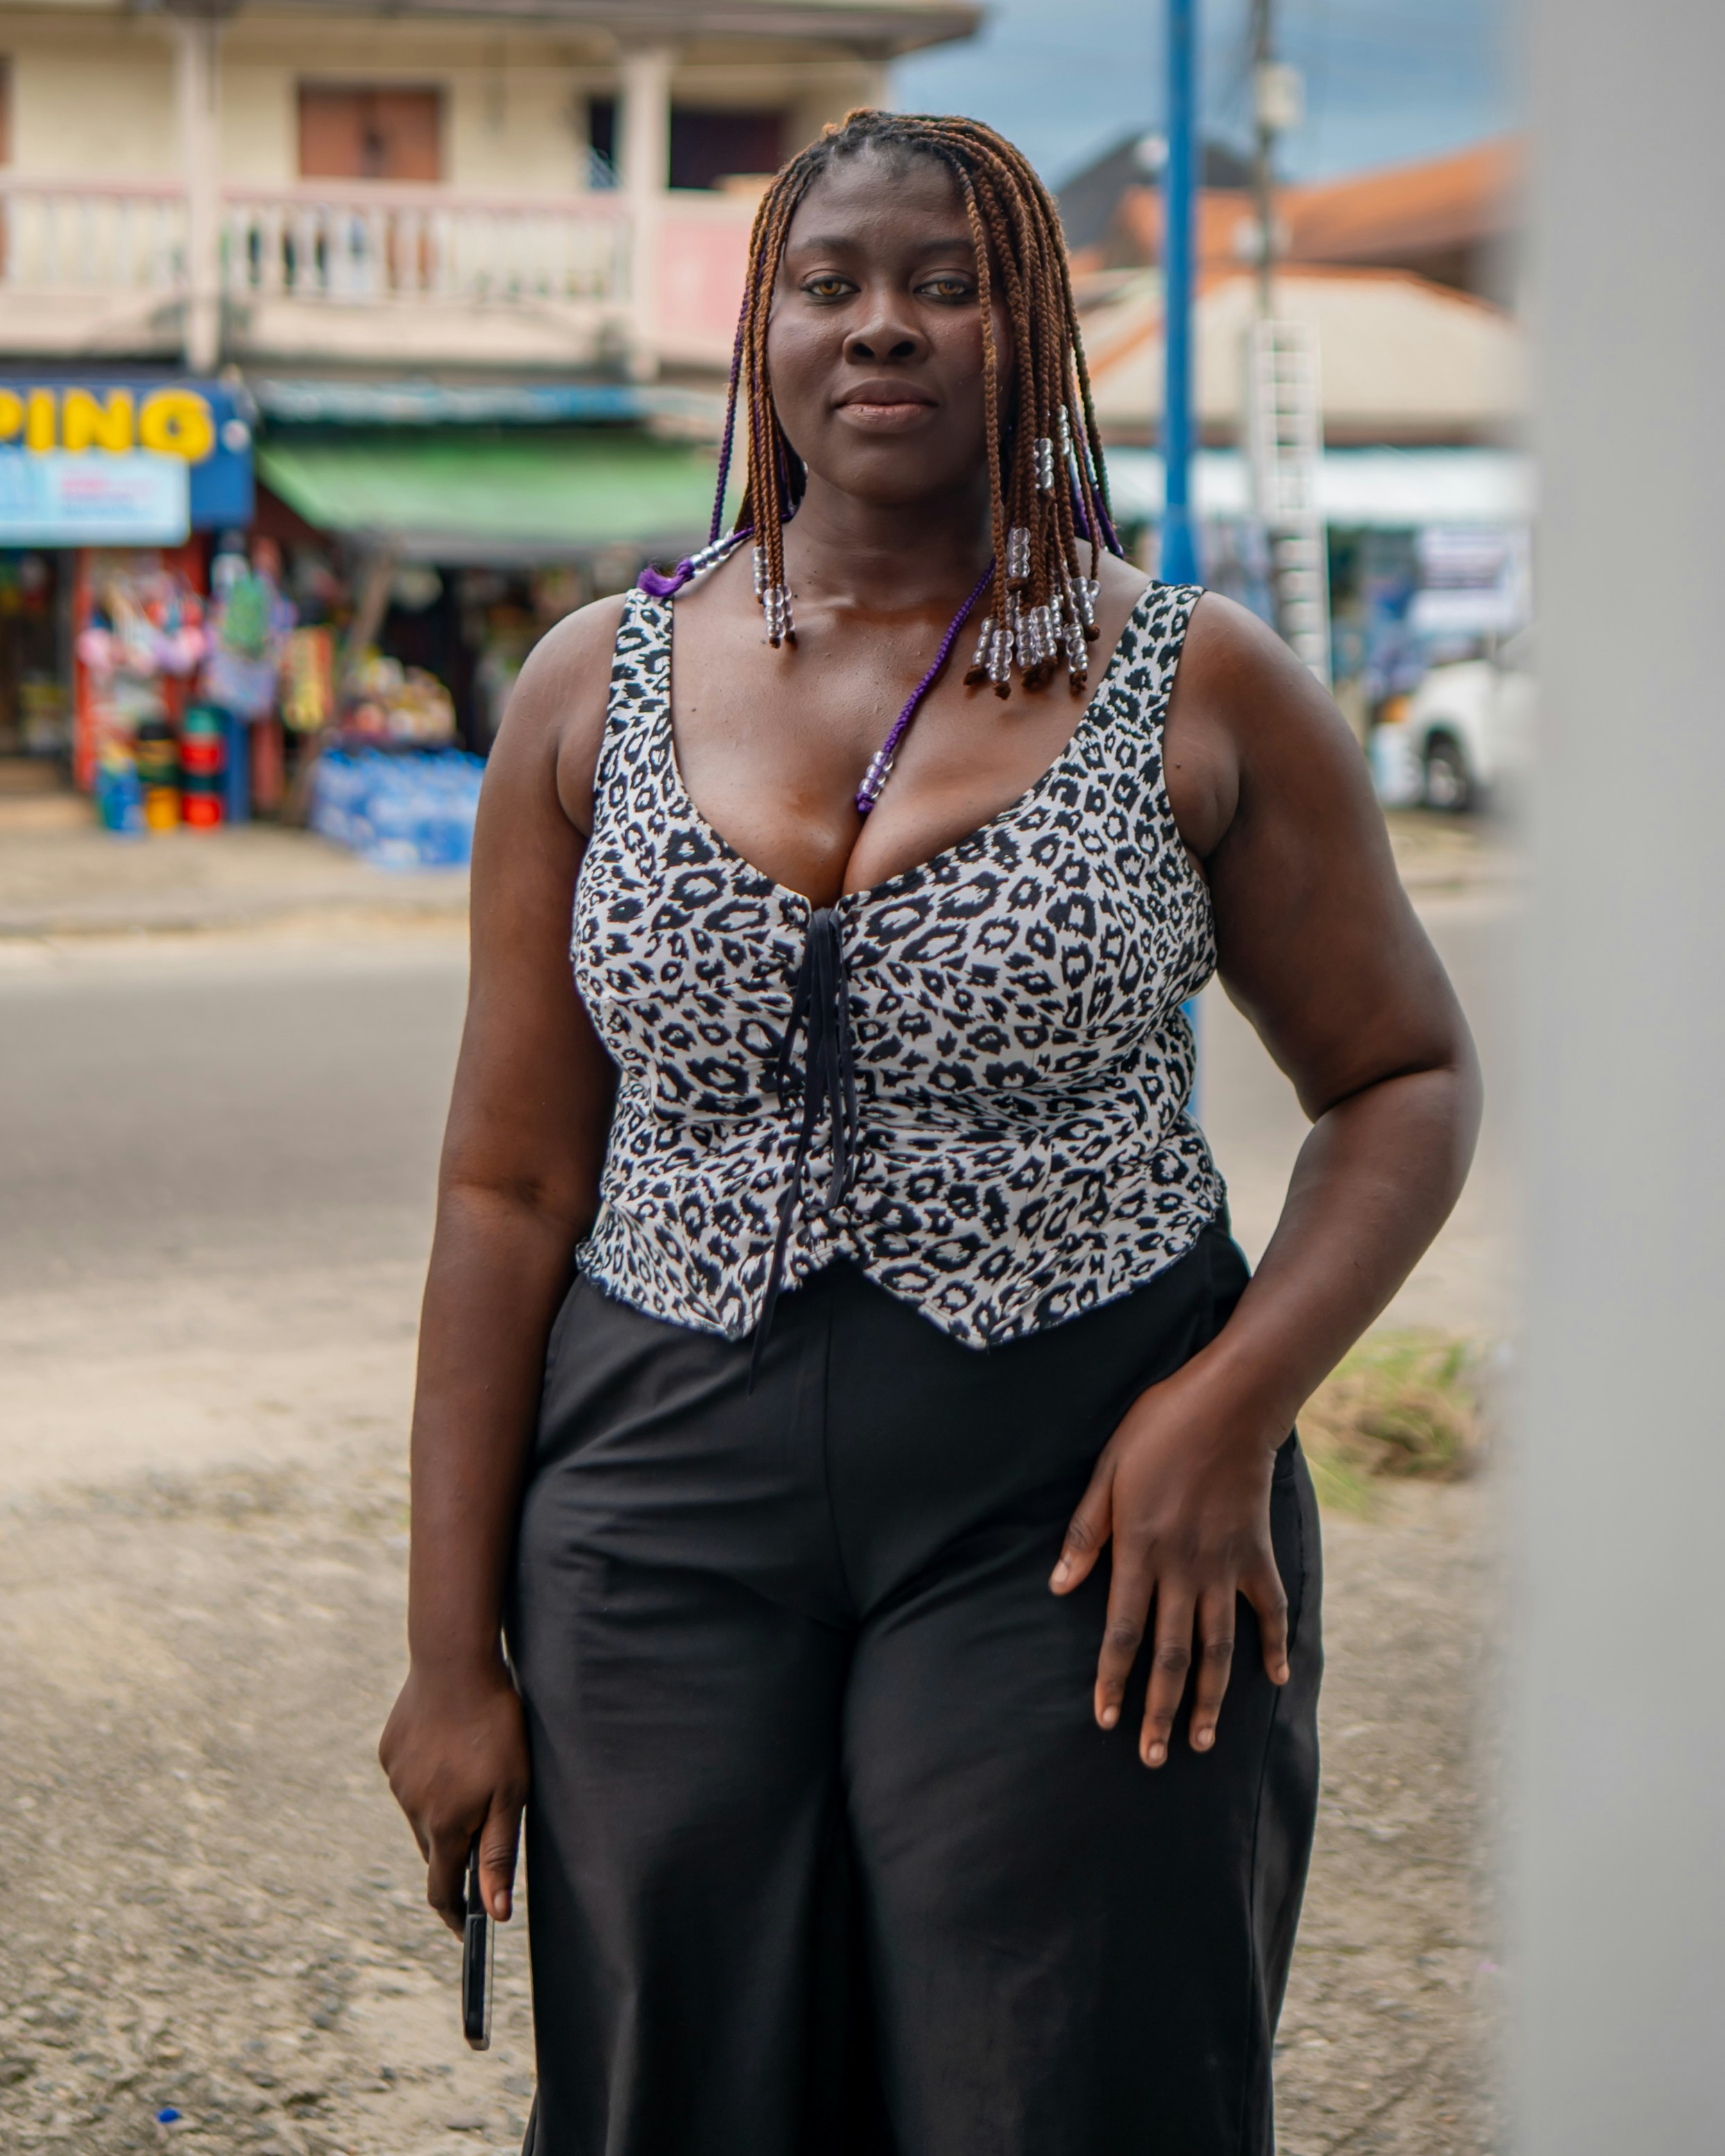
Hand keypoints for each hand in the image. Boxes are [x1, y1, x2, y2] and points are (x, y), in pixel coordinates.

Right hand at [378, 1653, 528, 1934]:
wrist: (455, 1663)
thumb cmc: (495, 1728)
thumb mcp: (512, 1793)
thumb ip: (499, 1854)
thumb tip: (494, 1914)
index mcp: (443, 1826)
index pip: (443, 1890)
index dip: (456, 1915)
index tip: (468, 1932)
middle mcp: (412, 1808)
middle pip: (435, 1849)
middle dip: (458, 1849)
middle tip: (489, 1821)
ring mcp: (397, 1779)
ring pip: (423, 1811)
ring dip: (445, 1806)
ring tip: (474, 1767)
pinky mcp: (390, 1751)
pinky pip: (412, 1777)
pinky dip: (431, 1774)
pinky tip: (451, 1744)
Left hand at [1050, 1359, 1289, 1765]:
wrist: (1230, 1403)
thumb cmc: (1159, 1429)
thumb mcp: (1107, 1471)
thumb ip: (1085, 1531)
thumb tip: (1057, 1585)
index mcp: (1139, 1551)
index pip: (1121, 1633)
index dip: (1112, 1680)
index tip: (1105, 1721)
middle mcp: (1182, 1569)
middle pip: (1169, 1655)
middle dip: (1158, 1710)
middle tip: (1152, 1757)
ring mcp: (1224, 1565)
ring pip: (1217, 1648)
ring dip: (1210, 1699)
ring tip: (1202, 1742)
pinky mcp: (1256, 1554)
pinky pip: (1269, 1610)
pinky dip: (1274, 1645)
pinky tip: (1274, 1680)